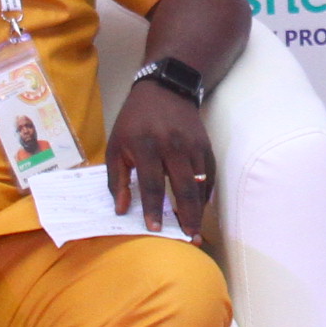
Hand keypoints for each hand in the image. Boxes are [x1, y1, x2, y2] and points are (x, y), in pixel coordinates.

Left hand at [105, 79, 214, 236]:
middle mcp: (171, 146)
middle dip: (186, 215)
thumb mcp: (116, 144)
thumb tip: (122, 210)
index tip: (154, 230)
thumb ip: (116, 179)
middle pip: (182, 187)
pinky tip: (201, 207)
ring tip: (195, 230)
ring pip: (199, 182)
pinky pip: (209, 173)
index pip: (151, 184)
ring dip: (198, 209)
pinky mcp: (205, 144)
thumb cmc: (134, 121)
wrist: (165, 89)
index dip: (154, 209)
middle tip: (188, 237)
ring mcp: (192, 145)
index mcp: (145, 146)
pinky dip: (206, 192)